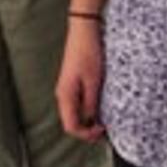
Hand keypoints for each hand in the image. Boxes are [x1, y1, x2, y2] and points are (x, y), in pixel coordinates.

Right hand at [55, 20, 106, 141]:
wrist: (83, 31)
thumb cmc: (88, 53)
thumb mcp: (93, 81)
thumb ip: (91, 103)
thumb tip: (91, 121)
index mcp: (66, 96)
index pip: (71, 127)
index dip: (86, 135)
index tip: (102, 131)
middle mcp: (62, 95)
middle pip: (71, 122)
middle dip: (87, 130)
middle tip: (104, 129)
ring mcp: (66, 89)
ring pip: (73, 114)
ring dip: (87, 120)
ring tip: (103, 118)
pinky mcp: (71, 83)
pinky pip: (76, 104)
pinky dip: (86, 110)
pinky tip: (98, 105)